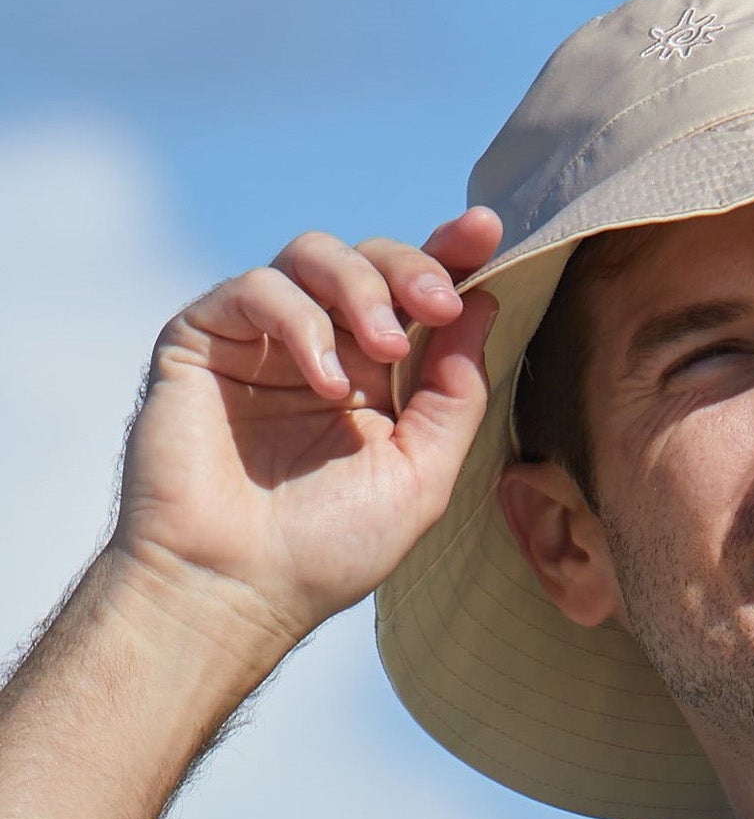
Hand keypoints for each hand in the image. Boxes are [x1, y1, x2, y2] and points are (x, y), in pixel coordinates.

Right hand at [108, 206, 503, 664]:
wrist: (234, 588)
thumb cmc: (327, 551)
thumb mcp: (420, 475)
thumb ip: (455, 395)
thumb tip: (483, 303)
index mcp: (373, 380)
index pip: (413, 297)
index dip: (449, 255)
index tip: (485, 229)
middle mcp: (319, 350)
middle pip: (369, 260)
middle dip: (411, 268)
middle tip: (437, 304)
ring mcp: (260, 341)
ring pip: (313, 255)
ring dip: (361, 288)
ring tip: (385, 349)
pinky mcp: (203, 338)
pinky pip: (257, 289)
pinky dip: (301, 323)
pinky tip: (326, 381)